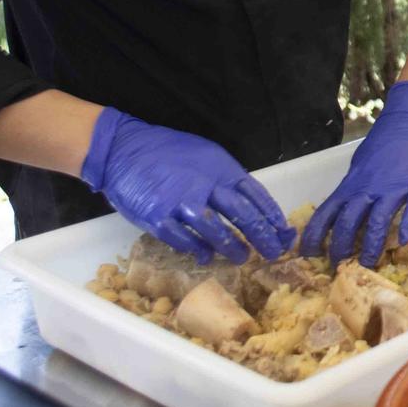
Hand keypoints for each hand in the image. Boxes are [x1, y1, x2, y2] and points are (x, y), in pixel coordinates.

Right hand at [80, 108, 292, 263]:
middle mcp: (204, 183)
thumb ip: (224, 179)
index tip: (284, 231)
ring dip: (232, 247)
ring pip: (215, 230)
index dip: (271, 215)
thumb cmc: (166, 152)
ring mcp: (180, 201)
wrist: (123, 148)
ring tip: (243, 258)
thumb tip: (248, 204)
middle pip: (242, 214)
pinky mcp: (157, 216)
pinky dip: (197, 250)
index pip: (254, 193)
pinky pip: (183, 239)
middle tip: (274, 252)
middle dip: (262, 236)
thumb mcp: (204, 156)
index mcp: (220, 167)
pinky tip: (206, 256)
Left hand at [299, 80, 407, 265]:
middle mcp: (369, 187)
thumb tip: (344, 210)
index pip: (326, 213)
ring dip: (370, 246)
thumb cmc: (387, 141)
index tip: (308, 255)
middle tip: (339, 267)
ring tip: (368, 265)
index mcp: (353, 183)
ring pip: (378, 221)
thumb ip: (355, 188)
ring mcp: (395, 186)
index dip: (315, 236)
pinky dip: (407, 225)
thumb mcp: (362, 164)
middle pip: (348, 222)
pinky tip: (404, 241)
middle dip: (340, 248)